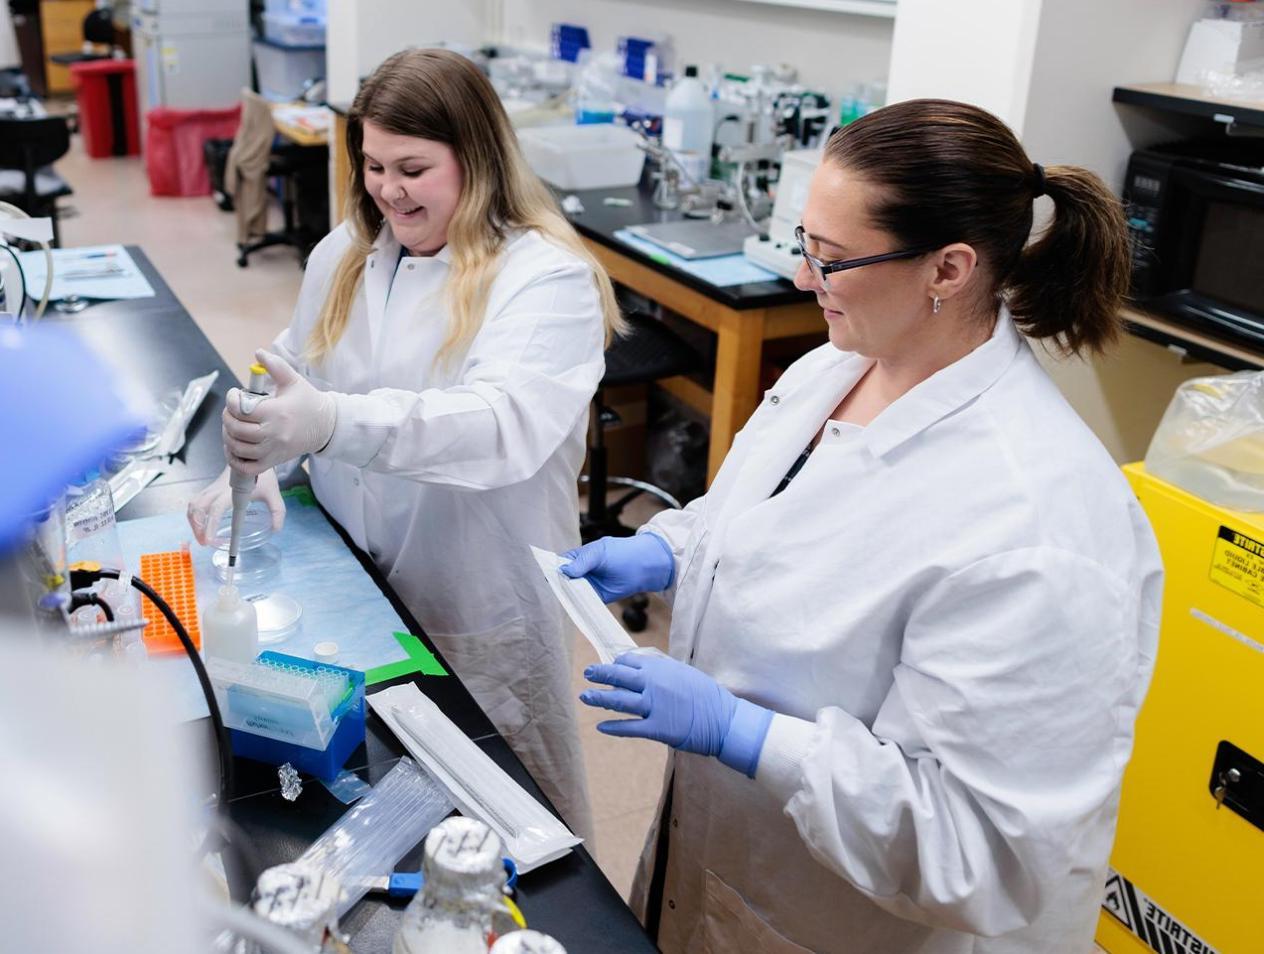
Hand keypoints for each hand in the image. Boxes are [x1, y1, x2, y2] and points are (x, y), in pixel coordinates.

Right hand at [186, 466, 284, 545]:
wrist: (252, 458)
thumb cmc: (262, 476)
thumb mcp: (273, 493)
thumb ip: (277, 511)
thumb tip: (276, 530)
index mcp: (231, 491)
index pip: (217, 509)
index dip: (211, 525)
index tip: (209, 540)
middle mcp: (217, 490)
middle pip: (198, 507)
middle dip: (198, 526)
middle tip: (205, 542)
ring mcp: (212, 489)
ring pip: (194, 505)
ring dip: (194, 522)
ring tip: (202, 537)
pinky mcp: (209, 489)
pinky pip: (196, 502)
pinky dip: (194, 515)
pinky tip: (201, 526)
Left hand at [222, 349, 335, 476]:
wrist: (326, 427)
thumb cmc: (308, 402)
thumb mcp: (293, 380)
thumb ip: (275, 365)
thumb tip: (258, 353)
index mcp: (276, 412)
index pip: (241, 409)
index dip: (231, 400)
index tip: (234, 394)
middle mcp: (273, 433)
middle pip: (236, 429)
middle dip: (227, 417)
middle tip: (232, 410)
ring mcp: (273, 450)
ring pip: (238, 448)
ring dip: (228, 436)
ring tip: (232, 426)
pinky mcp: (273, 462)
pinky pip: (247, 467)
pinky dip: (234, 459)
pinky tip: (234, 447)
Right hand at [560, 533, 674, 602]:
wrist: (644, 566)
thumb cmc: (621, 553)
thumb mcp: (599, 553)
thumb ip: (582, 562)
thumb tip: (563, 570)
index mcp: (578, 557)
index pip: (560, 563)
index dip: (552, 569)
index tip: (548, 576)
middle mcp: (580, 572)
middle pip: (563, 580)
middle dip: (559, 585)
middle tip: (556, 589)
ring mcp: (588, 585)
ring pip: (572, 592)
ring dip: (568, 596)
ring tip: (566, 597)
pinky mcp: (597, 597)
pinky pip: (584, 602)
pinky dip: (579, 605)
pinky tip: (576, 605)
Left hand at [580, 652, 773, 776]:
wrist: (724, 719)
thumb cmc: (706, 695)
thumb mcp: (684, 672)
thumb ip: (661, 667)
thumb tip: (641, 663)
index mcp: (661, 667)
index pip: (629, 661)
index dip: (618, 664)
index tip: (613, 667)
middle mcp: (653, 684)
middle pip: (618, 676)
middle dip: (600, 674)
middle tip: (587, 673)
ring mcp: (654, 706)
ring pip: (618, 700)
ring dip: (599, 698)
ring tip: (585, 697)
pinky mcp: (657, 728)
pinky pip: (630, 727)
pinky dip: (613, 727)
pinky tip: (601, 727)